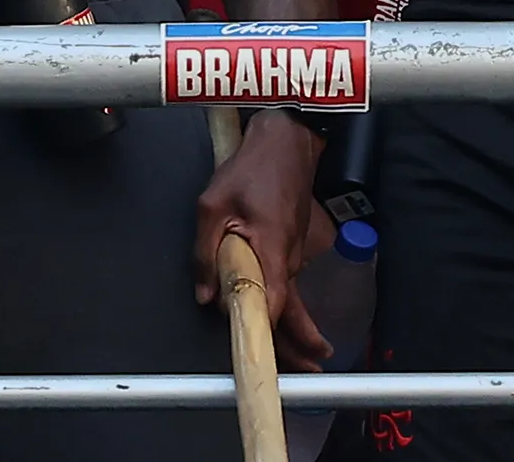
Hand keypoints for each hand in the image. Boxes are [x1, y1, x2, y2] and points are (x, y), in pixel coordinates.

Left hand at [195, 111, 332, 367]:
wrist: (286, 141)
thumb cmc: (251, 169)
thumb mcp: (212, 206)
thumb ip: (205, 253)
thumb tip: (205, 295)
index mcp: (271, 250)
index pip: (273, 303)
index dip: (269, 332)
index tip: (268, 358)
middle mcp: (289, 258)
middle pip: (292, 310)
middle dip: (300, 344)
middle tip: (308, 372)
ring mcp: (293, 253)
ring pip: (291, 298)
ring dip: (294, 327)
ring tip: (306, 357)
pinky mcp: (291, 247)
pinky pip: (289, 283)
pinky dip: (290, 306)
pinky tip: (291, 321)